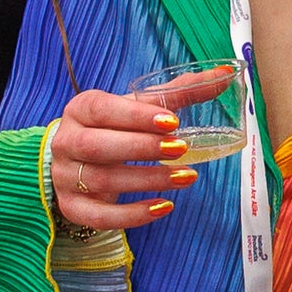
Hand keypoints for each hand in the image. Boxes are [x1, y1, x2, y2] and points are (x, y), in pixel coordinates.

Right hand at [43, 66, 232, 233]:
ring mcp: (65, 177)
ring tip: (186, 177)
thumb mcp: (137, 108)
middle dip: (141, 147)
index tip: (172, 121)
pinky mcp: (74, 207)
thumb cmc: (112, 129)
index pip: (102, 109)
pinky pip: (100, 216)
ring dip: (147, 179)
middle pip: (96, 145)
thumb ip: (178, 93)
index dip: (135, 115)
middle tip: (180, 148)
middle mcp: (66, 142)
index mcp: (80, 110)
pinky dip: (133, 214)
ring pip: (103, 181)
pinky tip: (163, 207)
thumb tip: (225, 74)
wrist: (75, 162)